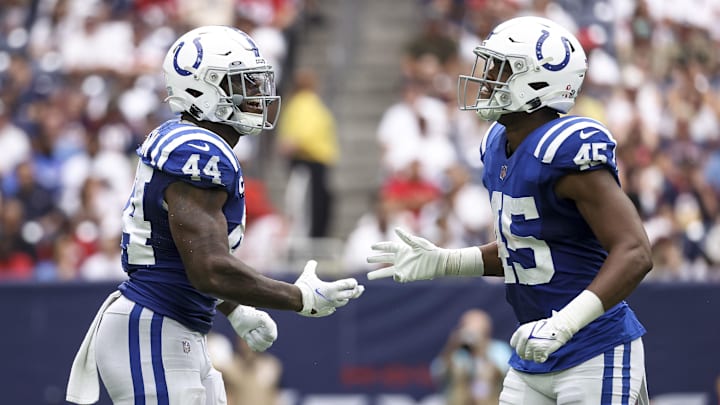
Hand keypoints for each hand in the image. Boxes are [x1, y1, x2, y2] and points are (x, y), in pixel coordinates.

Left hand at [227, 305, 277, 351]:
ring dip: (253, 340)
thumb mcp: (261, 318)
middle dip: (257, 338)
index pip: (272, 337)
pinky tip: (248, 336)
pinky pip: (255, 349)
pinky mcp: (255, 343)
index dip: (264, 334)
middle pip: (267, 344)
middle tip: (252, 330)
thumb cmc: (250, 316)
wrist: (238, 317)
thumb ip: (269, 326)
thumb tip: (272, 337)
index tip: (258, 327)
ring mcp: (262, 339)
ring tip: (249, 333)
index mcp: (271, 328)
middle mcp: (268, 334)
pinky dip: (250, 343)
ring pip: (261, 348)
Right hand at [294, 260, 364, 316]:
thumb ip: (311, 267)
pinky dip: (333, 307)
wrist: (296, 300)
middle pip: (350, 295)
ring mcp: (329, 306)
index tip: (355, 281)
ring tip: (348, 298)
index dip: (352, 282)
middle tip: (361, 289)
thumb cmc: (303, 286)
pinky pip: (331, 310)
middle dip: (356, 291)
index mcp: (332, 288)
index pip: (347, 285)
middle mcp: (333, 298)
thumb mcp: (307, 274)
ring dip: (346, 299)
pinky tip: (333, 308)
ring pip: (342, 303)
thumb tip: (313, 261)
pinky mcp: (323, 312)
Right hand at [366, 228, 482, 281]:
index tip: (371, 247)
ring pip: (388, 271)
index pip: (388, 247)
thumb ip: (406, 238)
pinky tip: (394, 276)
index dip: (380, 247)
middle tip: (367, 259)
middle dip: (376, 259)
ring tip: (369, 276)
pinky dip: (396, 277)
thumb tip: (395, 229)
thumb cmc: (430, 250)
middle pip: (385, 259)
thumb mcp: (417, 243)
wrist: (440, 262)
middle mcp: (401, 259)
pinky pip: (399, 277)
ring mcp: (404, 268)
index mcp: (403, 249)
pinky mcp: (408, 275)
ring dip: (378, 273)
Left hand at [509, 311, 572, 362]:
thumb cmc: (548, 326)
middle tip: (533, 352)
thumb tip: (522, 346)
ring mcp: (532, 345)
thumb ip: (525, 336)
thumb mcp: (532, 327)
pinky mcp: (540, 351)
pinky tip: (544, 354)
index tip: (524, 348)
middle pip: (520, 352)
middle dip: (526, 354)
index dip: (520, 347)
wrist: (559, 326)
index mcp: (521, 331)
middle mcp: (525, 338)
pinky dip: (541, 359)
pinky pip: (537, 360)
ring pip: (528, 357)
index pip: (513, 344)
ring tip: (540, 351)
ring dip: (534, 356)